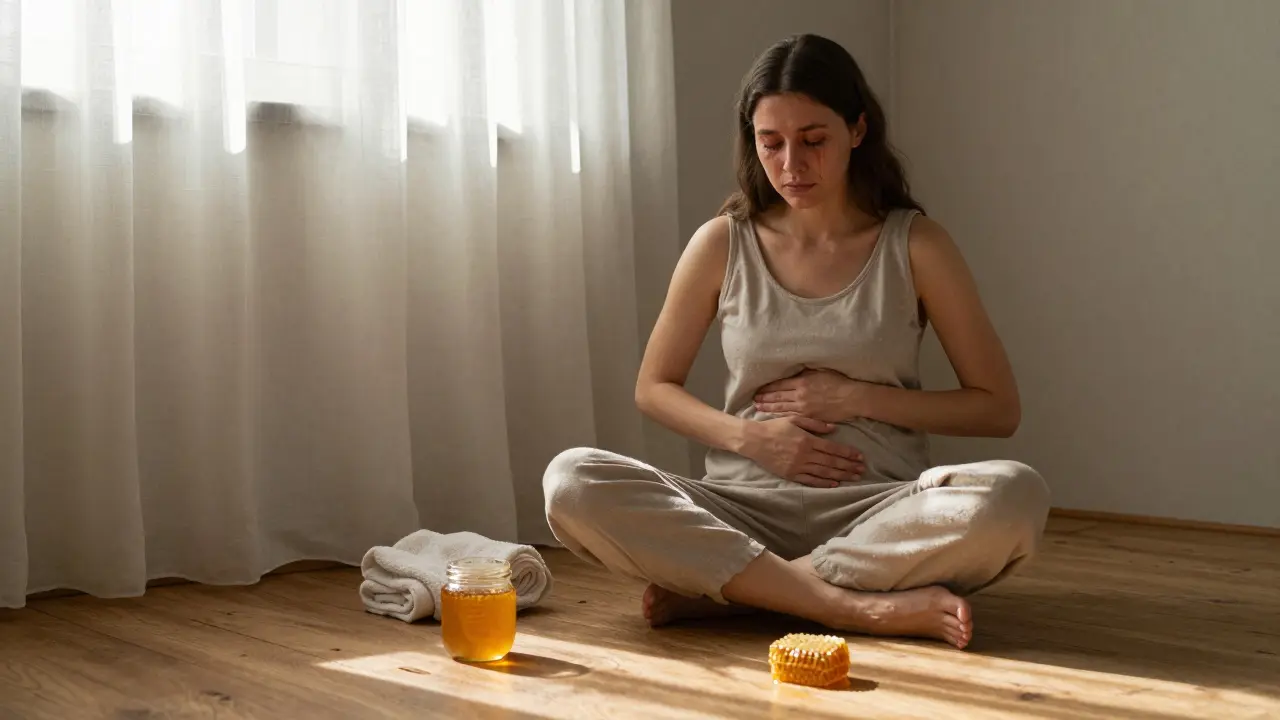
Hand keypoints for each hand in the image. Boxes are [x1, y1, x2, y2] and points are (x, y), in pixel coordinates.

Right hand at [741, 416, 864, 487]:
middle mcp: (805, 455)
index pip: (833, 448)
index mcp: (807, 440)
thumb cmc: (774, 427)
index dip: (848, 453)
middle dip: (848, 466)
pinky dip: (823, 483)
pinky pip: (810, 481)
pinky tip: (834, 484)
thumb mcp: (794, 419)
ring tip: (853, 477)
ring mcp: (798, 466)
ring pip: (824, 472)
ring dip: (840, 475)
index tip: (860, 456)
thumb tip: (834, 429)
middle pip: (831, 462)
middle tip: (862, 470)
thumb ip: (815, 424)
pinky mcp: (791, 475)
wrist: (754, 440)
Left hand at [753, 369, 859, 423]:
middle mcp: (800, 395)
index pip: (779, 385)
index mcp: (802, 381)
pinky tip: (773, 417)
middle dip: (764, 398)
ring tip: (758, 408)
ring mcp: (804, 407)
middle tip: (753, 399)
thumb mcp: (819, 372)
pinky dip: (780, 416)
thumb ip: (804, 373)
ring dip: (768, 408)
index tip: (758, 389)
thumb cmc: (837, 383)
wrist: (851, 398)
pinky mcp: (809, 417)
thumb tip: (792, 371)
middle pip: (777, 397)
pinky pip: (791, 417)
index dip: (767, 388)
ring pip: (782, 408)